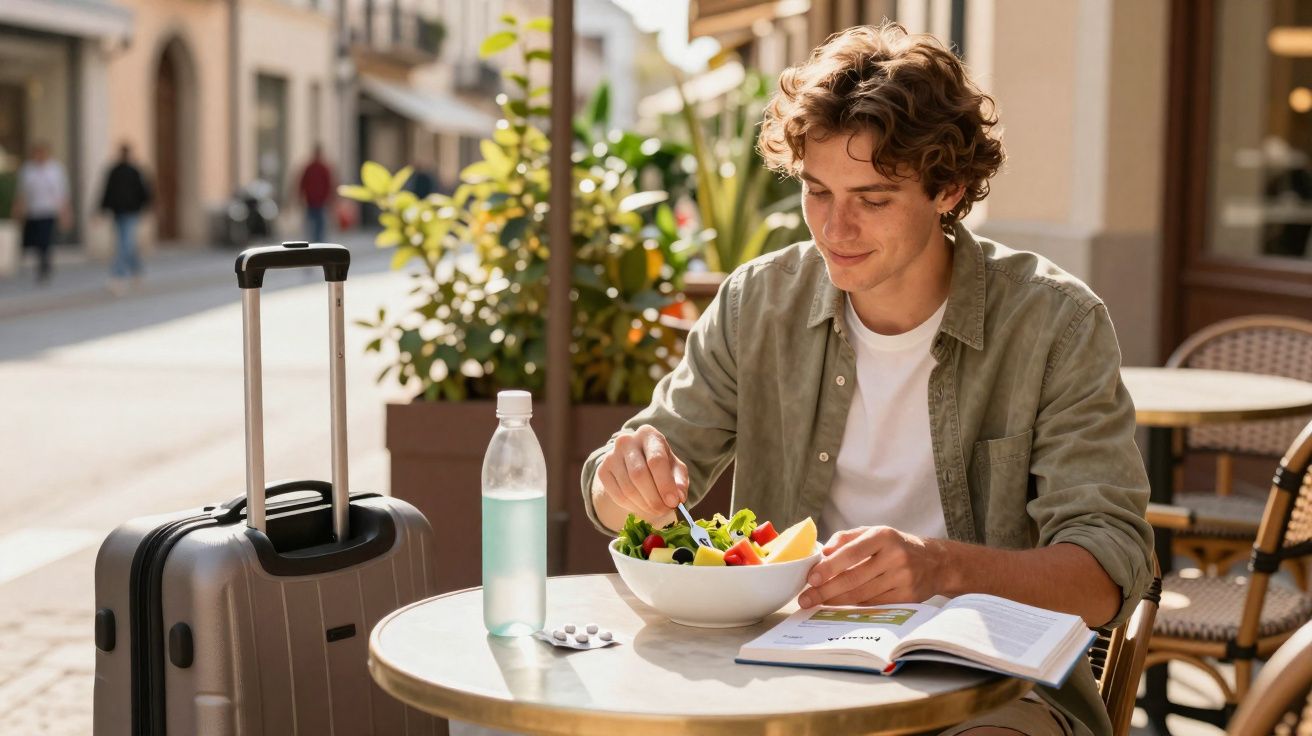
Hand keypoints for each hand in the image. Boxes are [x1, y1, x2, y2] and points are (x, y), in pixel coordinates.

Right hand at [595, 425, 688, 521]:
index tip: (673, 502)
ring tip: (656, 511)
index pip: (656, 460)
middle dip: (654, 498)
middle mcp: (626, 441)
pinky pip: (617, 496)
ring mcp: (611, 456)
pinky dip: (632, 507)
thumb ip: (680, 481)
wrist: (635, 462)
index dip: (665, 484)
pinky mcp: (602, 471)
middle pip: (639, 475)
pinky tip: (642, 508)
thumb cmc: (660, 465)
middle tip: (665, 511)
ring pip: (628, 488)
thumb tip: (678, 497)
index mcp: (648, 434)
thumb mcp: (675, 468)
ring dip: (644, 506)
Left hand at [797, 526, 947, 607]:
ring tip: (817, 603)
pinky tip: (839, 606)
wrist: (934, 562)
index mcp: (883, 536)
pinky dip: (854, 606)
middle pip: (854, 578)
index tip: (811, 577)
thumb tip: (823, 552)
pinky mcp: (907, 597)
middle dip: (826, 590)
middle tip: (806, 598)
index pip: (851, 552)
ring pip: (862, 595)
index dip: (830, 567)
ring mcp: (902, 579)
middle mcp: (895, 557)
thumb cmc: (895, 545)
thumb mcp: (873, 532)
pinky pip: (874, 605)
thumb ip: (846, 538)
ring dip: (836, 601)